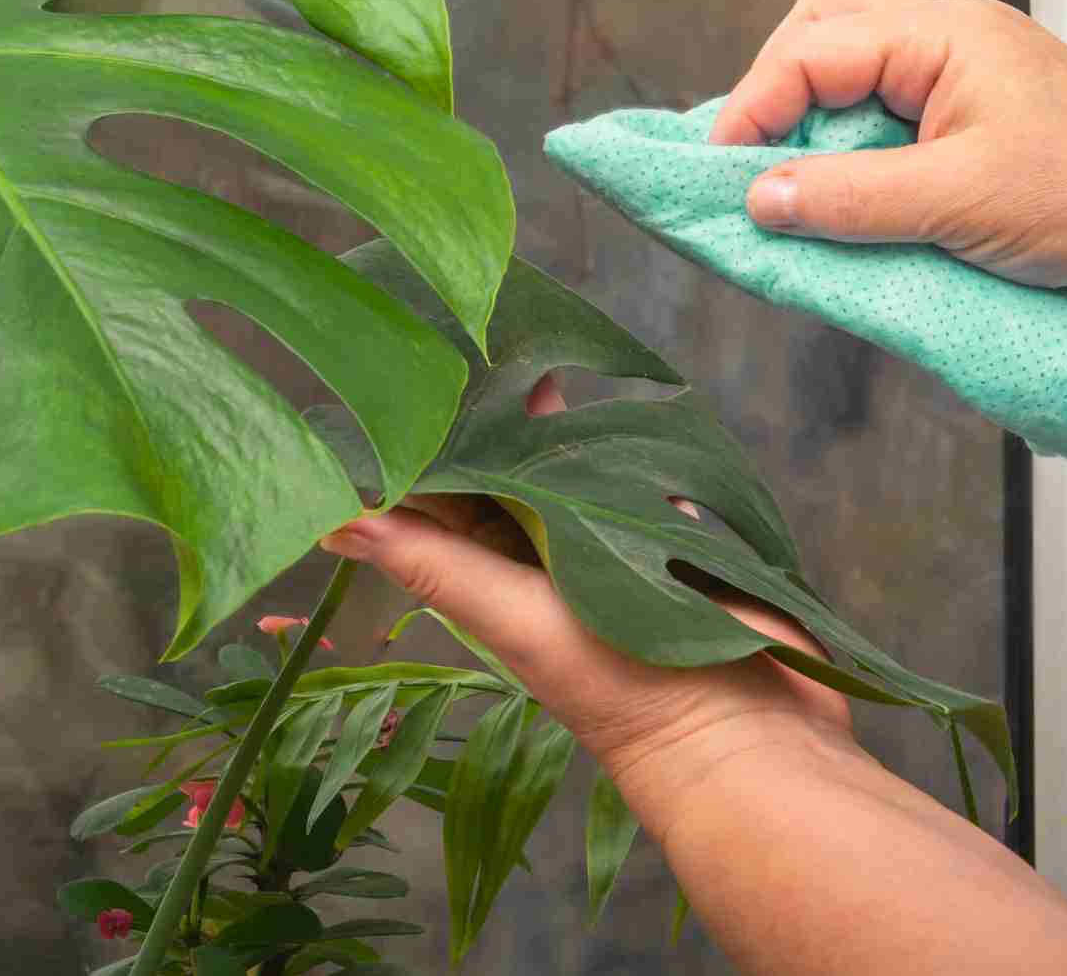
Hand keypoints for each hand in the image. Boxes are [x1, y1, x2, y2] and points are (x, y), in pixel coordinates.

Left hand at [319, 375, 855, 796]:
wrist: (737, 728)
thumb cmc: (610, 682)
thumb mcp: (506, 614)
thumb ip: (430, 561)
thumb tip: (328, 521)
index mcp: (496, 575)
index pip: (446, 494)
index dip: (425, 443)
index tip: (404, 376)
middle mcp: (547, 558)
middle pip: (511, 469)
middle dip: (497, 414)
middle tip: (475, 339)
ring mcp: (613, 546)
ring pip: (579, 466)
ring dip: (568, 421)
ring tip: (545, 348)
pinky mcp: (674, 538)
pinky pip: (651, 475)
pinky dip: (641, 442)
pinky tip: (629, 395)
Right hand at [708, 0, 1066, 483]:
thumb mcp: (958, 205)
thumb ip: (848, 199)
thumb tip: (758, 198)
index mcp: (942, 34)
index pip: (809, 50)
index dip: (750, 110)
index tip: (718, 176)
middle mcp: (949, 36)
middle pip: (823, 25)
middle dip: (774, 87)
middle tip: (751, 161)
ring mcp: (965, 72)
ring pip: (853, 59)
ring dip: (811, 112)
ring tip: (794, 178)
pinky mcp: (977, 114)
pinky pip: (886, 106)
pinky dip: (848, 139)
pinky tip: (845, 191)